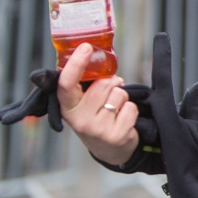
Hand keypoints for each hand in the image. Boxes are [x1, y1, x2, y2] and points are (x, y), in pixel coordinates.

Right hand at [57, 43, 139, 164]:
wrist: (109, 150)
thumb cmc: (96, 117)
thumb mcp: (83, 103)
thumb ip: (83, 84)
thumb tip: (90, 52)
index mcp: (67, 107)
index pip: (66, 84)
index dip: (76, 64)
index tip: (86, 47)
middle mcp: (78, 120)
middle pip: (103, 84)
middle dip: (112, 83)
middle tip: (110, 93)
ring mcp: (96, 129)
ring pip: (118, 94)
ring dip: (122, 96)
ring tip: (115, 109)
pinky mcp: (115, 136)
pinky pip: (131, 107)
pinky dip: (131, 109)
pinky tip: (122, 119)